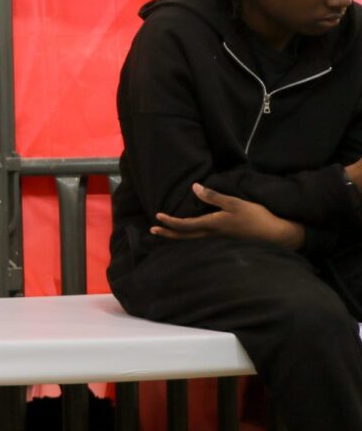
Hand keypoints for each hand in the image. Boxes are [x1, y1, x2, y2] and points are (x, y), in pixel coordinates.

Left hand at [154, 182, 305, 249]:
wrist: (277, 236)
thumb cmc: (257, 217)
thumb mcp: (235, 203)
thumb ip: (213, 196)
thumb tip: (194, 187)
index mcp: (212, 225)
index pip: (185, 225)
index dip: (169, 222)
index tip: (157, 217)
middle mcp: (212, 236)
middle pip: (184, 237)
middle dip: (168, 234)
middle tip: (153, 231)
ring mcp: (219, 242)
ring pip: (192, 241)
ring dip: (177, 237)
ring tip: (166, 233)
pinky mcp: (225, 243)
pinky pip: (202, 242)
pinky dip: (190, 239)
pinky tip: (189, 236)